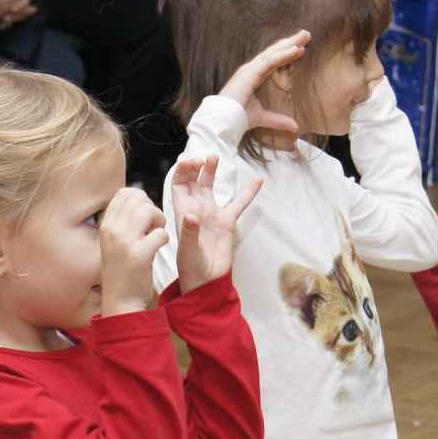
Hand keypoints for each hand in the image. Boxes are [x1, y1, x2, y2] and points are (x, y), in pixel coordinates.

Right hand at [98, 186, 170, 315]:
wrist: (120, 301)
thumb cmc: (122, 269)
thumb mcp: (113, 241)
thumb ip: (122, 220)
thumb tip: (137, 195)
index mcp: (105, 225)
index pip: (124, 193)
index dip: (140, 199)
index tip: (144, 216)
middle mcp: (112, 231)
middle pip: (139, 198)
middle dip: (152, 208)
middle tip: (153, 226)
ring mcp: (124, 243)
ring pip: (149, 211)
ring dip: (160, 221)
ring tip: (157, 236)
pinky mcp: (139, 256)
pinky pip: (160, 233)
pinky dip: (164, 239)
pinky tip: (159, 248)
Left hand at [168, 155, 260, 292]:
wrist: (206, 281)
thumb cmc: (191, 267)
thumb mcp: (188, 250)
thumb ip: (189, 232)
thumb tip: (191, 215)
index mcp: (183, 211)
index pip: (179, 184)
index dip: (183, 171)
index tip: (192, 163)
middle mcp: (196, 209)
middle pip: (193, 181)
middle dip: (195, 167)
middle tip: (204, 159)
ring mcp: (212, 213)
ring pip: (210, 186)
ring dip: (211, 171)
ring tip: (214, 157)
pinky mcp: (227, 221)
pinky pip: (239, 203)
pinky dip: (248, 192)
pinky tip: (258, 180)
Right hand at [220, 31, 309, 135]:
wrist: (224, 121)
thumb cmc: (238, 118)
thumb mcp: (263, 118)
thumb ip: (278, 120)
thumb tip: (295, 127)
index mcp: (253, 76)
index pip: (273, 60)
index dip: (286, 52)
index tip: (301, 47)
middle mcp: (251, 69)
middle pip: (274, 52)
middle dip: (290, 42)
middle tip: (306, 34)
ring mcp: (250, 69)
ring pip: (273, 53)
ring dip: (290, 44)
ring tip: (305, 36)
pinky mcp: (250, 73)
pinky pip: (270, 61)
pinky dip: (284, 55)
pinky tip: (297, 50)